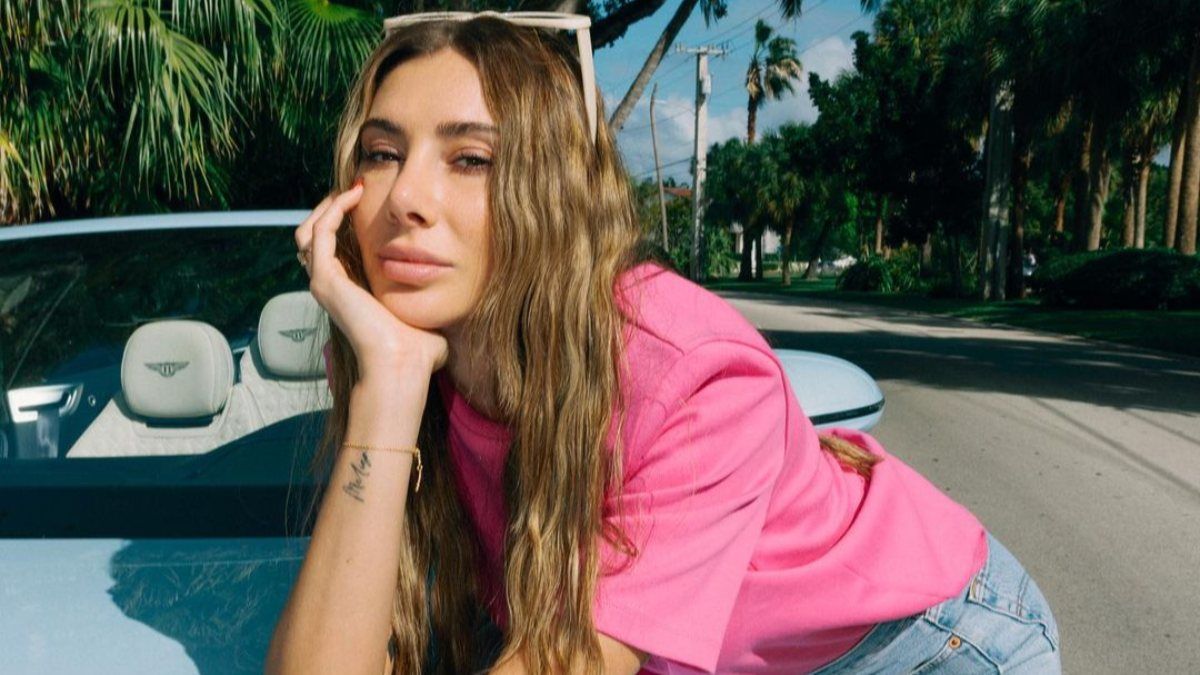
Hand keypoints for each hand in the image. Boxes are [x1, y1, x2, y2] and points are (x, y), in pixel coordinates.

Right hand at [295, 181, 448, 377]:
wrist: (403, 365)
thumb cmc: (418, 350)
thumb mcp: (423, 315)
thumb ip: (429, 304)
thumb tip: (452, 305)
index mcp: (350, 292)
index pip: (334, 248)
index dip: (346, 221)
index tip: (369, 199)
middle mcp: (330, 286)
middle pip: (315, 235)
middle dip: (332, 208)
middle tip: (356, 187)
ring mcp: (324, 283)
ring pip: (310, 230)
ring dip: (329, 205)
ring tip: (354, 187)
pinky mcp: (326, 279)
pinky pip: (321, 232)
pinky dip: (335, 209)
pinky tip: (355, 194)